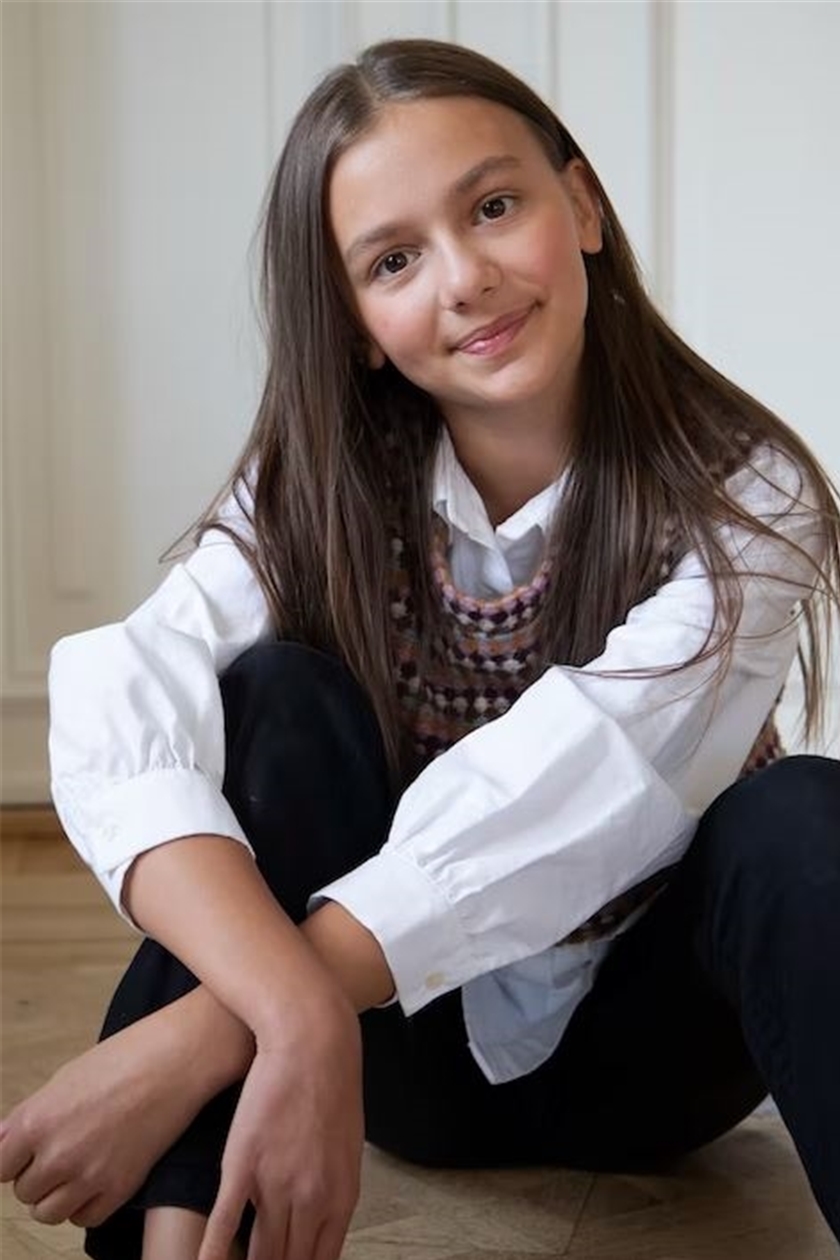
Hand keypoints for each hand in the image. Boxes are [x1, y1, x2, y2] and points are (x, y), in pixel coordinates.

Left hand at [0, 1012, 215, 1227]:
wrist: (176, 1058)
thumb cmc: (123, 1058)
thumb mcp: (63, 1080)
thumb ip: (30, 1118)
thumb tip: (4, 1146)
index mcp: (36, 1121)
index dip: (13, 1160)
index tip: (25, 1155)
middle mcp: (57, 1154)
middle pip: (25, 1192)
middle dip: (39, 1174)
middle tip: (64, 1149)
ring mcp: (89, 1175)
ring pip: (49, 1212)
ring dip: (58, 1194)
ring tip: (79, 1167)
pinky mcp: (120, 1188)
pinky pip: (85, 1218)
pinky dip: (86, 1204)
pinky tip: (98, 1178)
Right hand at [198, 996, 363, 1259]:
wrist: (313, 1040)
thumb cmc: (332, 1087)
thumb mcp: (344, 1149)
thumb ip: (331, 1191)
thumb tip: (318, 1221)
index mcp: (340, 1199)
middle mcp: (310, 1201)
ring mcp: (275, 1184)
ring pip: (258, 1256)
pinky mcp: (242, 1164)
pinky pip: (223, 1223)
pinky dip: (211, 1254)